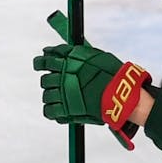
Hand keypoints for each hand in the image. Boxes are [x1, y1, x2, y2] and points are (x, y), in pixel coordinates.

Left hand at [34, 42, 151, 148]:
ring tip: (61, 98)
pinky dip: (53, 111)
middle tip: (55, 84)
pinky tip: (59, 109)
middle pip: (45, 79)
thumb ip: (78, 54)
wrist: (121, 93)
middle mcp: (63, 76)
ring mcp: (63, 93)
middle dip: (49, 81)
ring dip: (52, 96)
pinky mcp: (66, 110)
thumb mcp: (96, 56)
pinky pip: (49, 111)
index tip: (40, 63)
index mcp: (69, 61)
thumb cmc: (113, 74)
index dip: (41, 62)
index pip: (46, 59)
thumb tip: (67, 51)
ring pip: (46, 95)